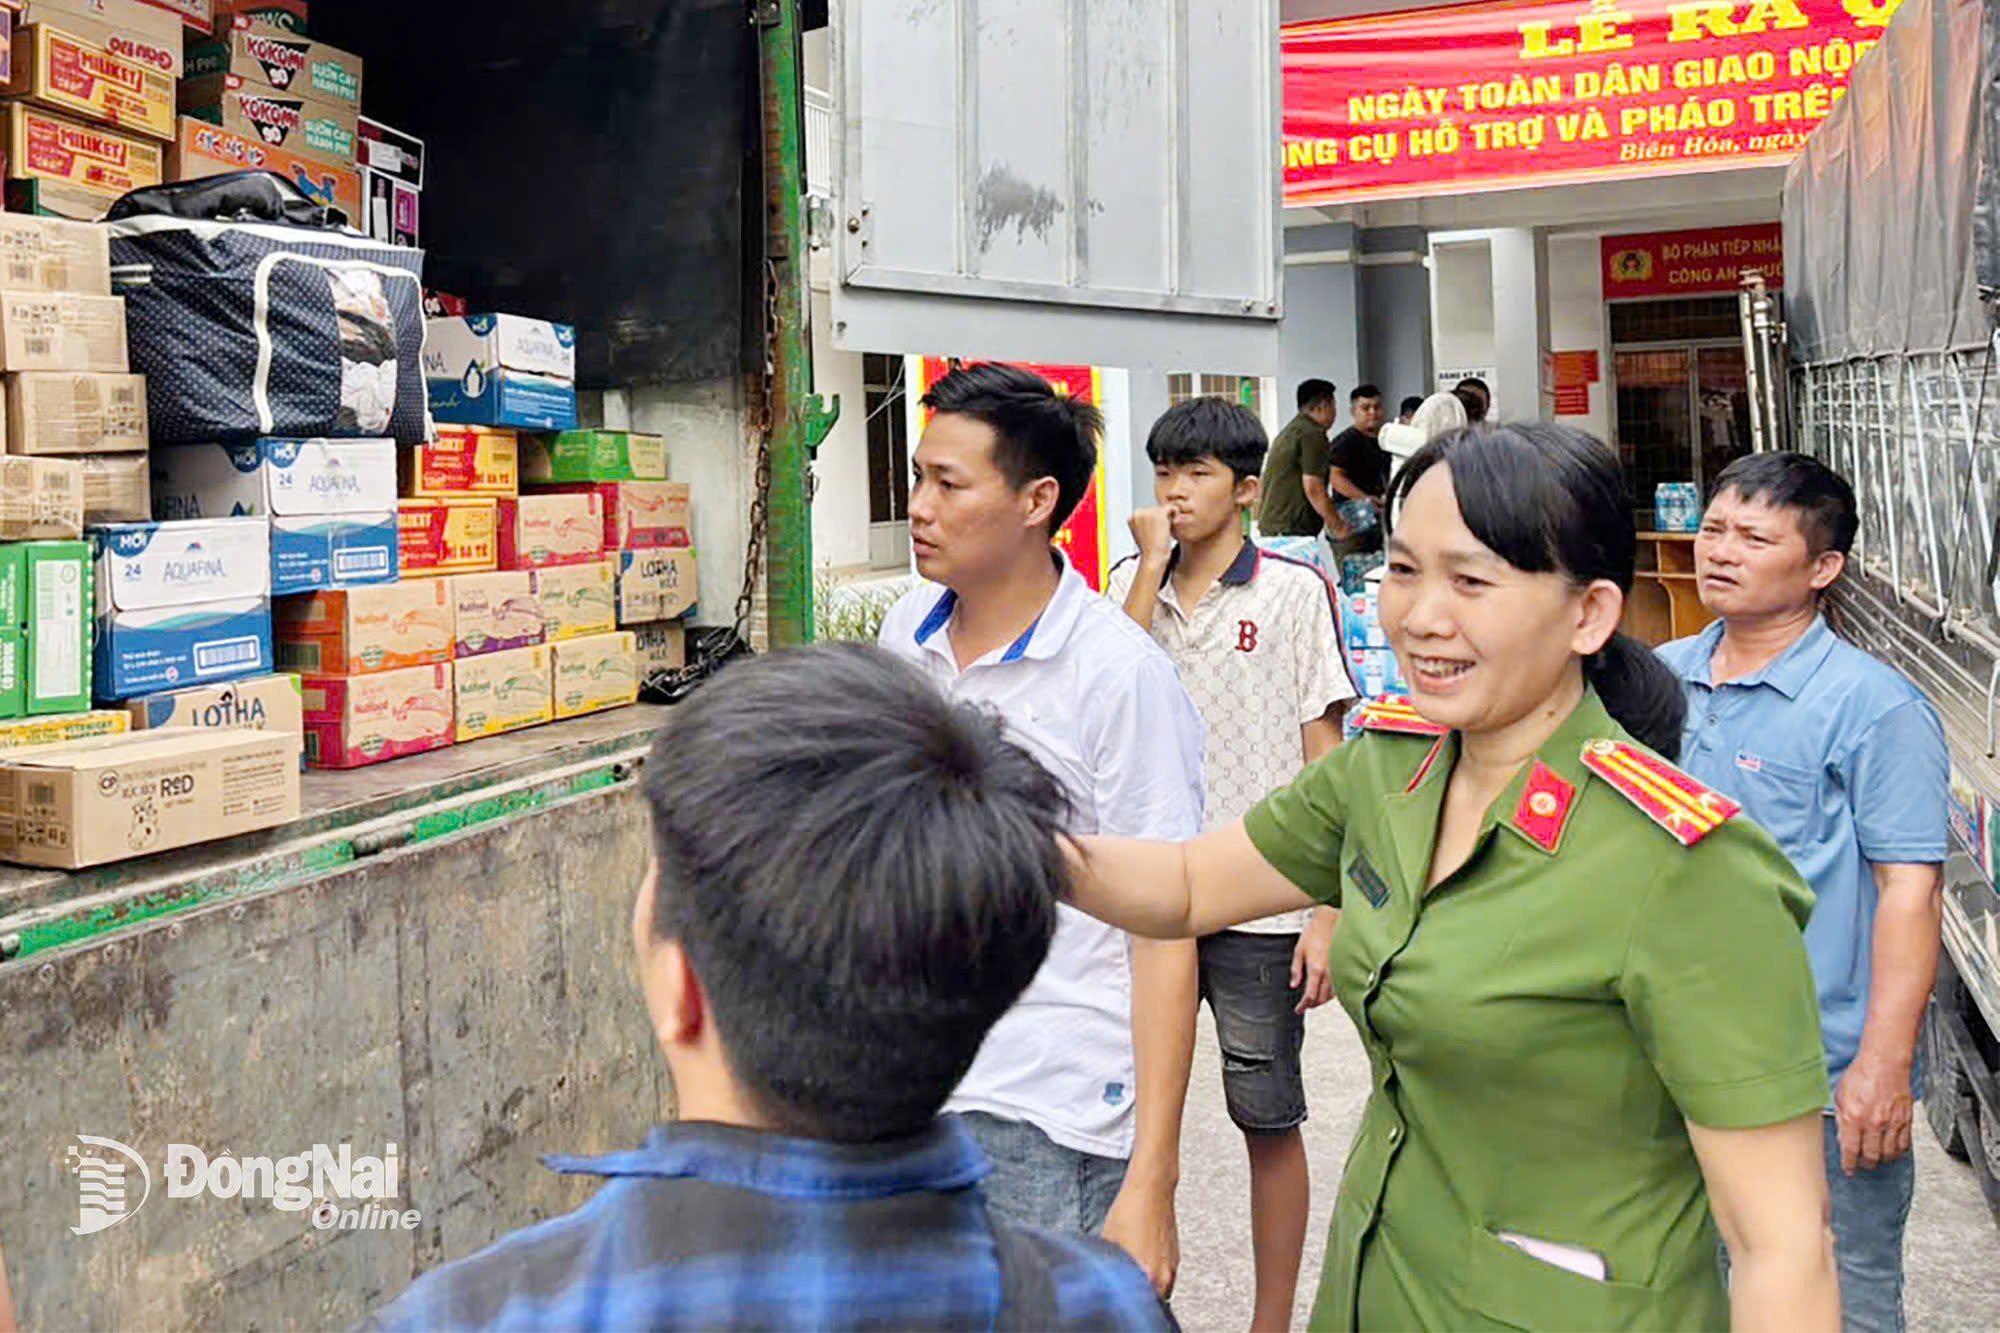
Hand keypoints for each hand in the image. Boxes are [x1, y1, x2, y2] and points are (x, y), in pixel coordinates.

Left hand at [1101, 1172, 1178, 1299]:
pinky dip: (1154, 1273)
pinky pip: (1164, 1275)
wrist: (1152, 1189)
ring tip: (1133, 1271)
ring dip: (1147, 1284)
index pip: (1136, 1300)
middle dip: (1137, 1293)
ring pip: (1159, 1288)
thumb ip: (1110, 1266)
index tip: (1118, 1289)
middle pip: (1150, 1298)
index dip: (1125, 1296)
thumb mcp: (1110, 1240)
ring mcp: (1172, 1266)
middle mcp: (1164, 1273)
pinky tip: (1142, 1259)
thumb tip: (1104, 1276)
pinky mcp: (1175, 1257)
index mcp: (1147, 1273)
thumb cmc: (1131, 1210)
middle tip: (1124, 1283)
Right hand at [1129, 507, 1174, 563]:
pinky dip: (1175, 517)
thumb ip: (1146, 522)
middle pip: (1158, 509)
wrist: (1152, 558)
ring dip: (1168, 520)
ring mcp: (1148, 512)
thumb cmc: (1150, 550)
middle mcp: (1138, 512)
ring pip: (1165, 509)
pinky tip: (1170, 528)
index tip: (1153, 534)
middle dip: (1162, 520)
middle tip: (1158, 534)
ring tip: (1163, 533)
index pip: (1150, 512)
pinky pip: (1173, 508)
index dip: (1155, 522)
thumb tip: (1155, 517)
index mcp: (1132, 517)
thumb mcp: (1144, 534)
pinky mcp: (1159, 513)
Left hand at [1292, 909, 1337, 1012]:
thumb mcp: (1299, 950)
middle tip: (1306, 1005)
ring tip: (1315, 1000)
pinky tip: (1328, 991)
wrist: (1331, 920)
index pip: (1310, 995)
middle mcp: (1329, 972)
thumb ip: (1296, 969)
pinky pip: (1339, 986)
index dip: (1304, 1005)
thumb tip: (1294, 984)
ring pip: (1332, 994)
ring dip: (1323, 1000)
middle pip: (1322, 998)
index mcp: (1316, 969)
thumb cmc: (1315, 931)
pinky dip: (1332, 992)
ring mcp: (1338, 970)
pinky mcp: (1344, 967)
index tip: (1299, 1009)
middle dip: (1313, 1004)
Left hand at [1834, 1052, 1913, 1172]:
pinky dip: (1897, 1152)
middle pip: (1871, 1156)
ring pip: (1889, 1154)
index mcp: (1854, 1116)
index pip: (1851, 1149)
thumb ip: (1841, 1118)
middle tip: (1863, 1164)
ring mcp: (1892, 1123)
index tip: (1849, 1169)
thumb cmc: (1861, 1075)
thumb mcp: (1840, 1095)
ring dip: (1882, 1159)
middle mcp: (1874, 1123)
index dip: (1849, 1163)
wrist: (1885, 1063)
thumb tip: (1842, 1136)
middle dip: (1866, 1163)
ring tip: (1876, 1158)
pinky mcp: (1906, 1121)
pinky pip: (1904, 1145)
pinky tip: (1892, 1150)